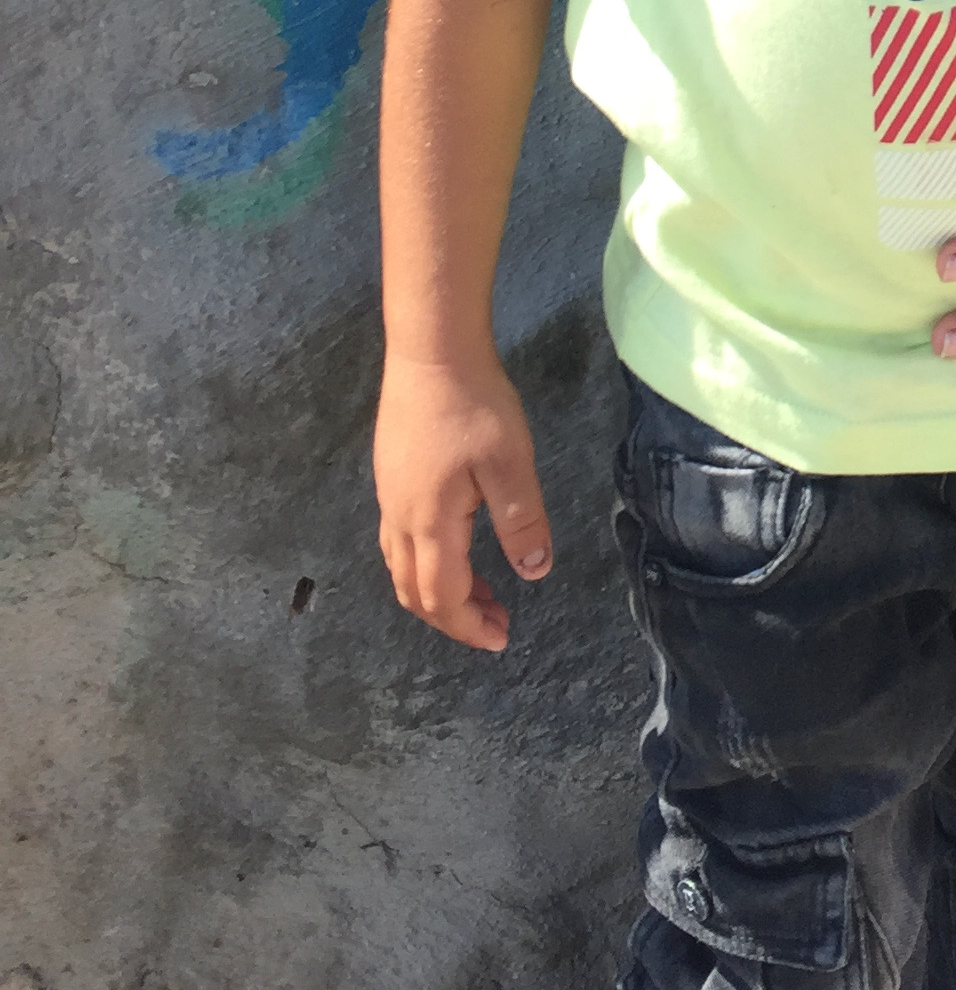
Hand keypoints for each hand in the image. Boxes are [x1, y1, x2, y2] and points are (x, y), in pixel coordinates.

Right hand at [373, 353, 553, 652]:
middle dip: (453, 617)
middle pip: (414, 593)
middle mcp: (399, 520)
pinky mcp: (390, 476)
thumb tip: (532, 574)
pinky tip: (454, 546)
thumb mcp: (510, 464)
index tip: (502, 638)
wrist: (430, 351)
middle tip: (496, 622)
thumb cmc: (473, 405)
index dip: (470, 626)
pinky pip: (399, 542)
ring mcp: (389, 497)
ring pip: (402, 569)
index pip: (443, 598)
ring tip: (481, 591)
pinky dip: (426, 564)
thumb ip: (521, 522)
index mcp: (429, 525)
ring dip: (438, 592)